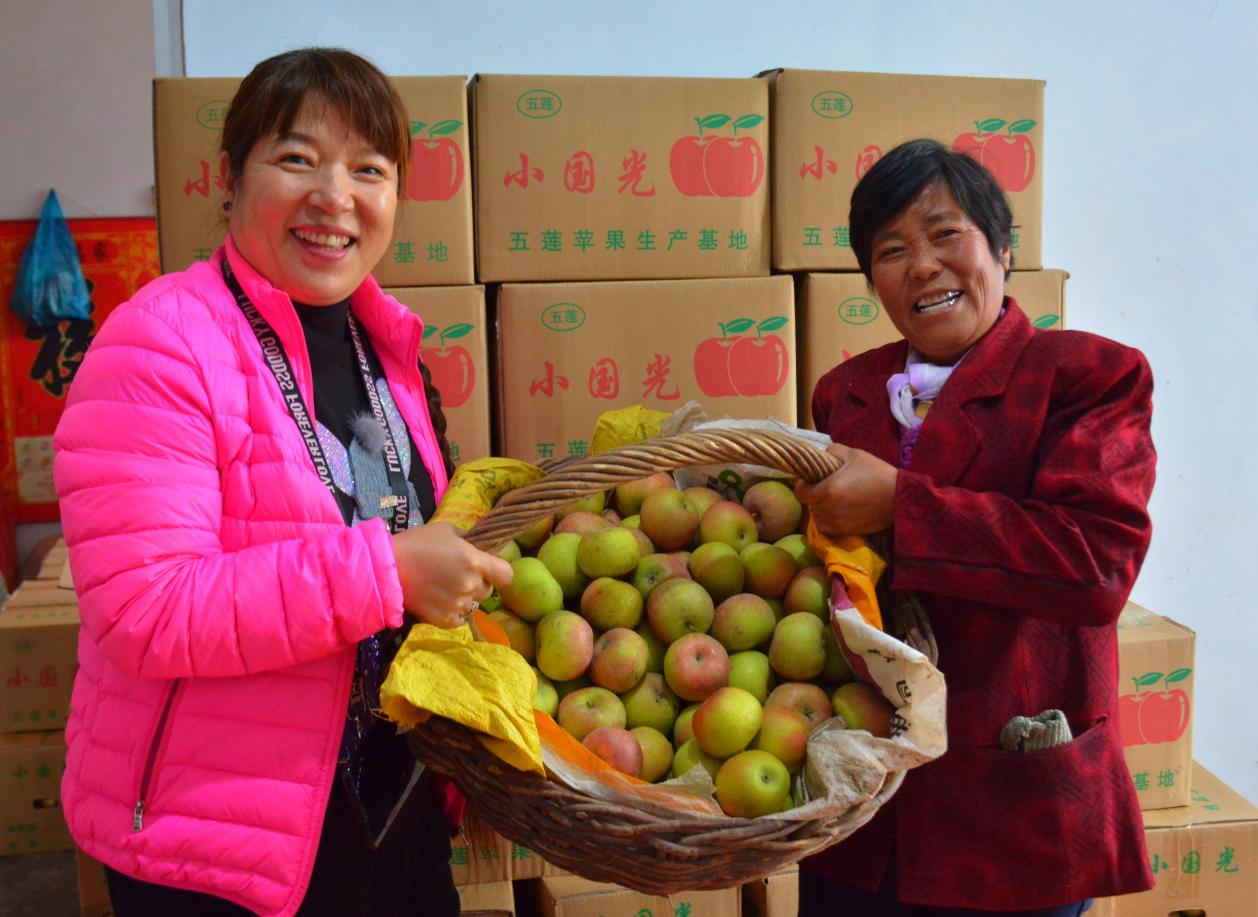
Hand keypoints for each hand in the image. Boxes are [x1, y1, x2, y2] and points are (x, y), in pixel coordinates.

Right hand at [391, 522, 513, 628]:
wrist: (387, 569)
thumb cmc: (416, 543)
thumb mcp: (446, 530)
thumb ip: (467, 540)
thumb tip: (478, 548)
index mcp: (475, 561)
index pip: (506, 575)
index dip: (500, 572)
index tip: (490, 570)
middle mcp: (471, 585)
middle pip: (487, 590)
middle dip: (477, 583)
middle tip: (458, 576)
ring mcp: (458, 604)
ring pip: (473, 604)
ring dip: (464, 598)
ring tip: (444, 588)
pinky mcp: (445, 620)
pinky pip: (461, 619)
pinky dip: (454, 612)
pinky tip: (441, 601)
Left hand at [793, 444, 898, 536]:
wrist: (899, 498)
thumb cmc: (876, 473)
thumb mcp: (854, 454)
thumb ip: (832, 451)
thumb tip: (821, 456)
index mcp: (828, 489)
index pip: (801, 493)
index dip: (803, 485)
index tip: (811, 480)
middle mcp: (829, 509)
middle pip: (809, 504)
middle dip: (814, 495)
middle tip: (826, 487)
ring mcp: (837, 522)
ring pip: (817, 517)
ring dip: (820, 508)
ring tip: (834, 499)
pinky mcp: (845, 532)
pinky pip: (826, 528)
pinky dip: (828, 520)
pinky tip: (838, 511)